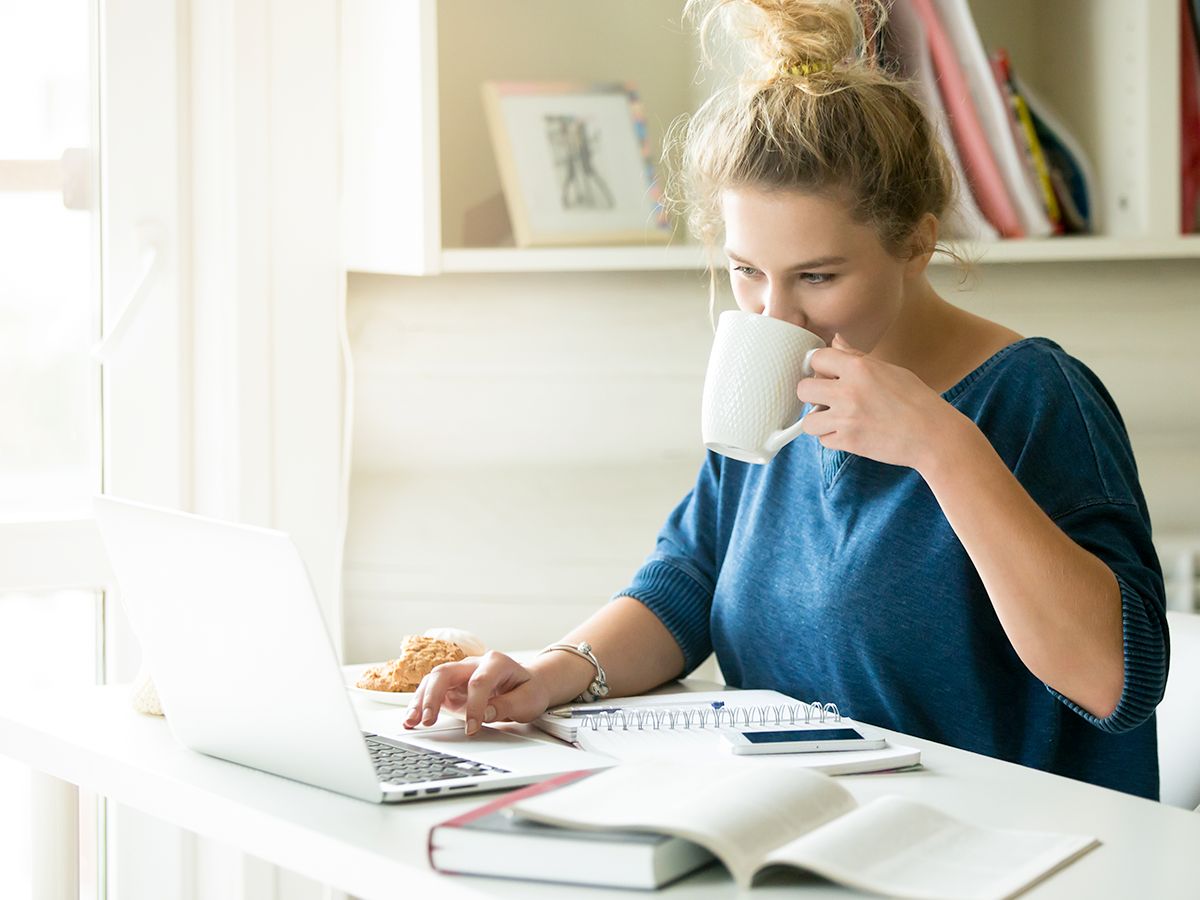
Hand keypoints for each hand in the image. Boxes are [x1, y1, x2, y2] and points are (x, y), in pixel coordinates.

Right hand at [403, 650, 552, 735]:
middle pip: (446, 673)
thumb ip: (507, 705)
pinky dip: (420, 705)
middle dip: (434, 696)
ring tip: (412, 721)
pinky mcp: (451, 687)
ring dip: (420, 701)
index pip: (479, 681)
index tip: (472, 727)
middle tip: (429, 720)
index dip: (474, 705)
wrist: (526, 685)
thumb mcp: (528, 700)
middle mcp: (474, 664)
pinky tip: (411, 719)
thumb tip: (485, 714)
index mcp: (496, 662)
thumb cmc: (527, 690)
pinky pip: (431, 691)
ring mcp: (460, 674)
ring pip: (433, 680)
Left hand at [795, 333, 959, 470]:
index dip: (818, 366)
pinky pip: (823, 440)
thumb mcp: (890, 370)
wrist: (934, 435)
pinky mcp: (849, 441)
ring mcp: (846, 417)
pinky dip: (833, 438)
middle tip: (829, 399)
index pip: (816, 358)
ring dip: (819, 421)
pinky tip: (850, 432)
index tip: (824, 374)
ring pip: (808, 420)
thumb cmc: (917, 400)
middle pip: (803, 389)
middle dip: (813, 394)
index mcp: (859, 367)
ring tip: (837, 419)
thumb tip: (835, 345)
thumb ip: (858, 359)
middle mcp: (848, 390)